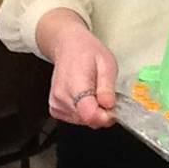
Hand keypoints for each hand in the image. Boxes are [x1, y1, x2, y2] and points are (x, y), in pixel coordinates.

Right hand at [39, 10, 117, 128]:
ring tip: (95, 92)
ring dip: (94, 112)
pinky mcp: (55, 108)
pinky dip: (84, 112)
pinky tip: (86, 97)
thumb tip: (109, 105)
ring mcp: (56, 104)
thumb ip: (107, 87)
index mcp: (75, 84)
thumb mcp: (106, 63)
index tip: (114, 109)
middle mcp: (62, 97)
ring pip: (82, 121)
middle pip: (87, 120)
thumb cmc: (87, 52)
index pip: (89, 114)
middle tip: (107, 96)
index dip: (105, 116)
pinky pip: (75, 119)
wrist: (68, 46)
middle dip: (102, 113)